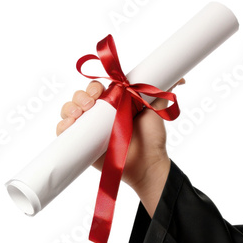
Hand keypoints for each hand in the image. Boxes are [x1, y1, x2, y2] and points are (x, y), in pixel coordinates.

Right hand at [56, 78, 184, 215]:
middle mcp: (97, 113)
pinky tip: (68, 126)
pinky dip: (62, 127)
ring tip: (77, 115)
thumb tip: (180, 78)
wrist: (147, 163)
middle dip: (80, 97)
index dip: (93, 87)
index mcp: (111, 102)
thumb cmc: (151, 138)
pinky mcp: (80, 144)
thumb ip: (161, 91)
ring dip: (68, 109)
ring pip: (68, 111)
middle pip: (79, 97)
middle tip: (89, 104)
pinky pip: (63, 132)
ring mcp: (87, 128)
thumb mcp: (155, 110)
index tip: (99, 91)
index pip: (95, 87)